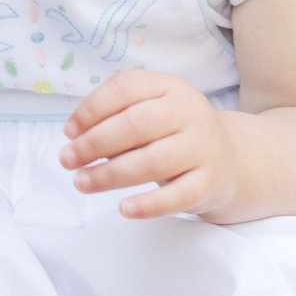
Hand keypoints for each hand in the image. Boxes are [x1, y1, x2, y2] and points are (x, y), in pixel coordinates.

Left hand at [60, 70, 238, 218]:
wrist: (228, 158)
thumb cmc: (172, 132)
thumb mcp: (151, 110)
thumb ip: (117, 117)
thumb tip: (77, 139)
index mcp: (170, 86)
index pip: (126, 87)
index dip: (92, 108)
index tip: (68, 131)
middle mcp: (189, 112)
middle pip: (135, 125)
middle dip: (93, 143)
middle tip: (67, 160)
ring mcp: (202, 147)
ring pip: (152, 162)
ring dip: (110, 175)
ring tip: (82, 183)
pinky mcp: (209, 182)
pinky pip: (177, 196)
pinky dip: (148, 205)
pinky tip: (124, 209)